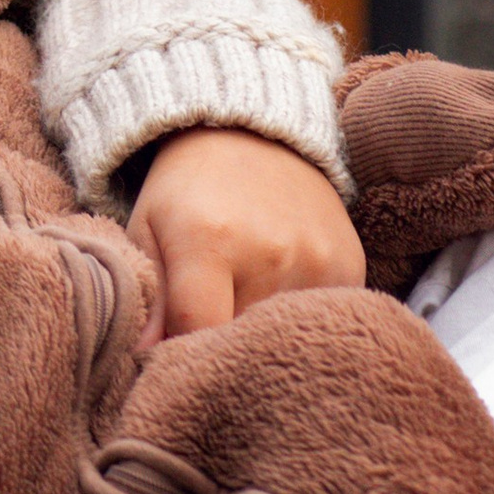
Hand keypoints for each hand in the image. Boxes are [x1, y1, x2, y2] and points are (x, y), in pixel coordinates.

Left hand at [125, 128, 364, 343]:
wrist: (254, 136)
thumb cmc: (187, 191)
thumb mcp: (149, 228)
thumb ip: (148, 295)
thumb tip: (145, 358)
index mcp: (209, 241)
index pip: (198, 331)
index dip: (182, 354)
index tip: (173, 352)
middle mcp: (270, 253)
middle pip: (242, 342)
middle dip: (221, 348)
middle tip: (207, 324)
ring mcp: (316, 260)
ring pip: (282, 337)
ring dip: (261, 334)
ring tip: (242, 299)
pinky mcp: (349, 266)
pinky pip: (320, 323)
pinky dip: (297, 322)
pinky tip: (277, 289)